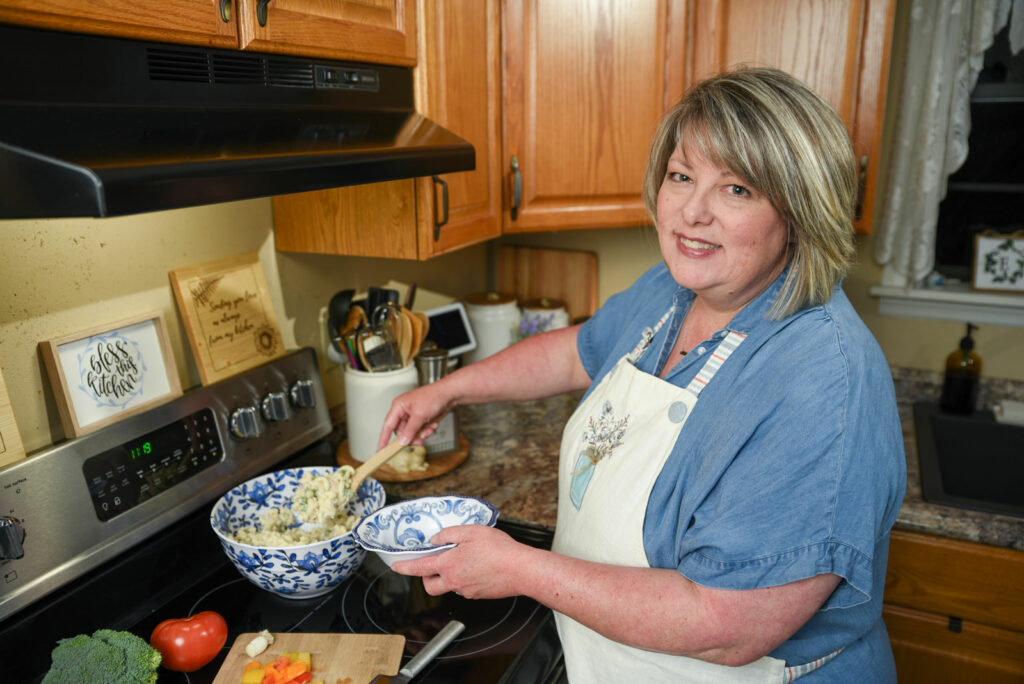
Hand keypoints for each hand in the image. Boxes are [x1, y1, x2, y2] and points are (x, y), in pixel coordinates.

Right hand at [376, 381, 452, 449]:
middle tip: (421, 440)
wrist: (449, 393)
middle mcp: (403, 411)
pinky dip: (427, 430)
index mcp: (398, 406)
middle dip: (412, 437)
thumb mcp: (420, 415)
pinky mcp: (421, 417)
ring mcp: (412, 414)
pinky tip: (433, 424)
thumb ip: (410, 430)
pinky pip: (420, 430)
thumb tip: (402, 442)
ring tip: (430, 428)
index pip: (388, 425)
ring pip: (412, 433)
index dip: (383, 439)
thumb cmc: (434, 396)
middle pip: (401, 432)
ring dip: (422, 433)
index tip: (380, 451)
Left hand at [390, 525, 529, 599]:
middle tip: (433, 565)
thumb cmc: (500, 550)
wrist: (521, 570)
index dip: (404, 567)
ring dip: (448, 576)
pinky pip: (464, 588)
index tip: (396, 567)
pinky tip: (477, 567)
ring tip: (464, 560)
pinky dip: (464, 578)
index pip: (419, 568)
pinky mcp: (477, 594)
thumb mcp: (471, 531)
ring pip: (448, 586)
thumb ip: (449, 533)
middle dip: (426, 577)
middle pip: (429, 585)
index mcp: (449, 564)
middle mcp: (454, 581)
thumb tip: (436, 539)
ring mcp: (466, 590)